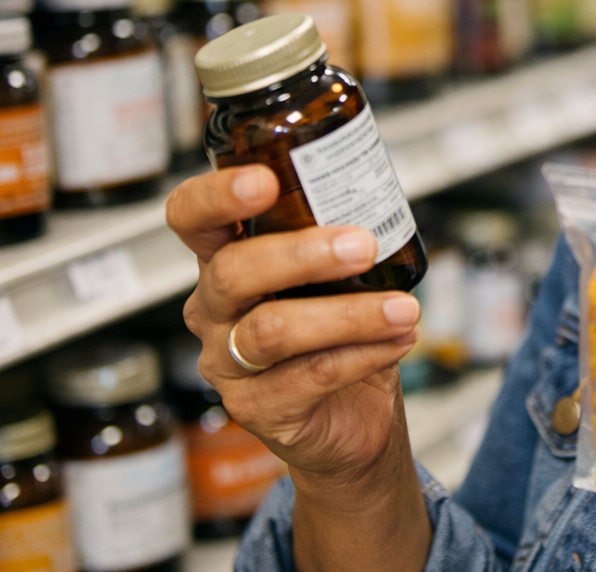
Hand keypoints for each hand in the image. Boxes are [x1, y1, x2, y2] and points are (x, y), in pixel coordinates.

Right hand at [167, 166, 430, 571]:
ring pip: (273, 331)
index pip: (191, 218)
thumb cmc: (339, 331)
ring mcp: (228, 363)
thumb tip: (384, 190)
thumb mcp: (336, 275)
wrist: (352, 415)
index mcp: (224, 259)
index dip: (216, 197)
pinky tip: (400, 340)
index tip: (265, 181)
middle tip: (363, 246)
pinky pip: (310, 376)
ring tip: (404, 308)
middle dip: (303, 254)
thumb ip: (342, 233)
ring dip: (350, 314)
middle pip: (232, 272)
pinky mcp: (258, 409)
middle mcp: (214, 310)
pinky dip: (365, 353)